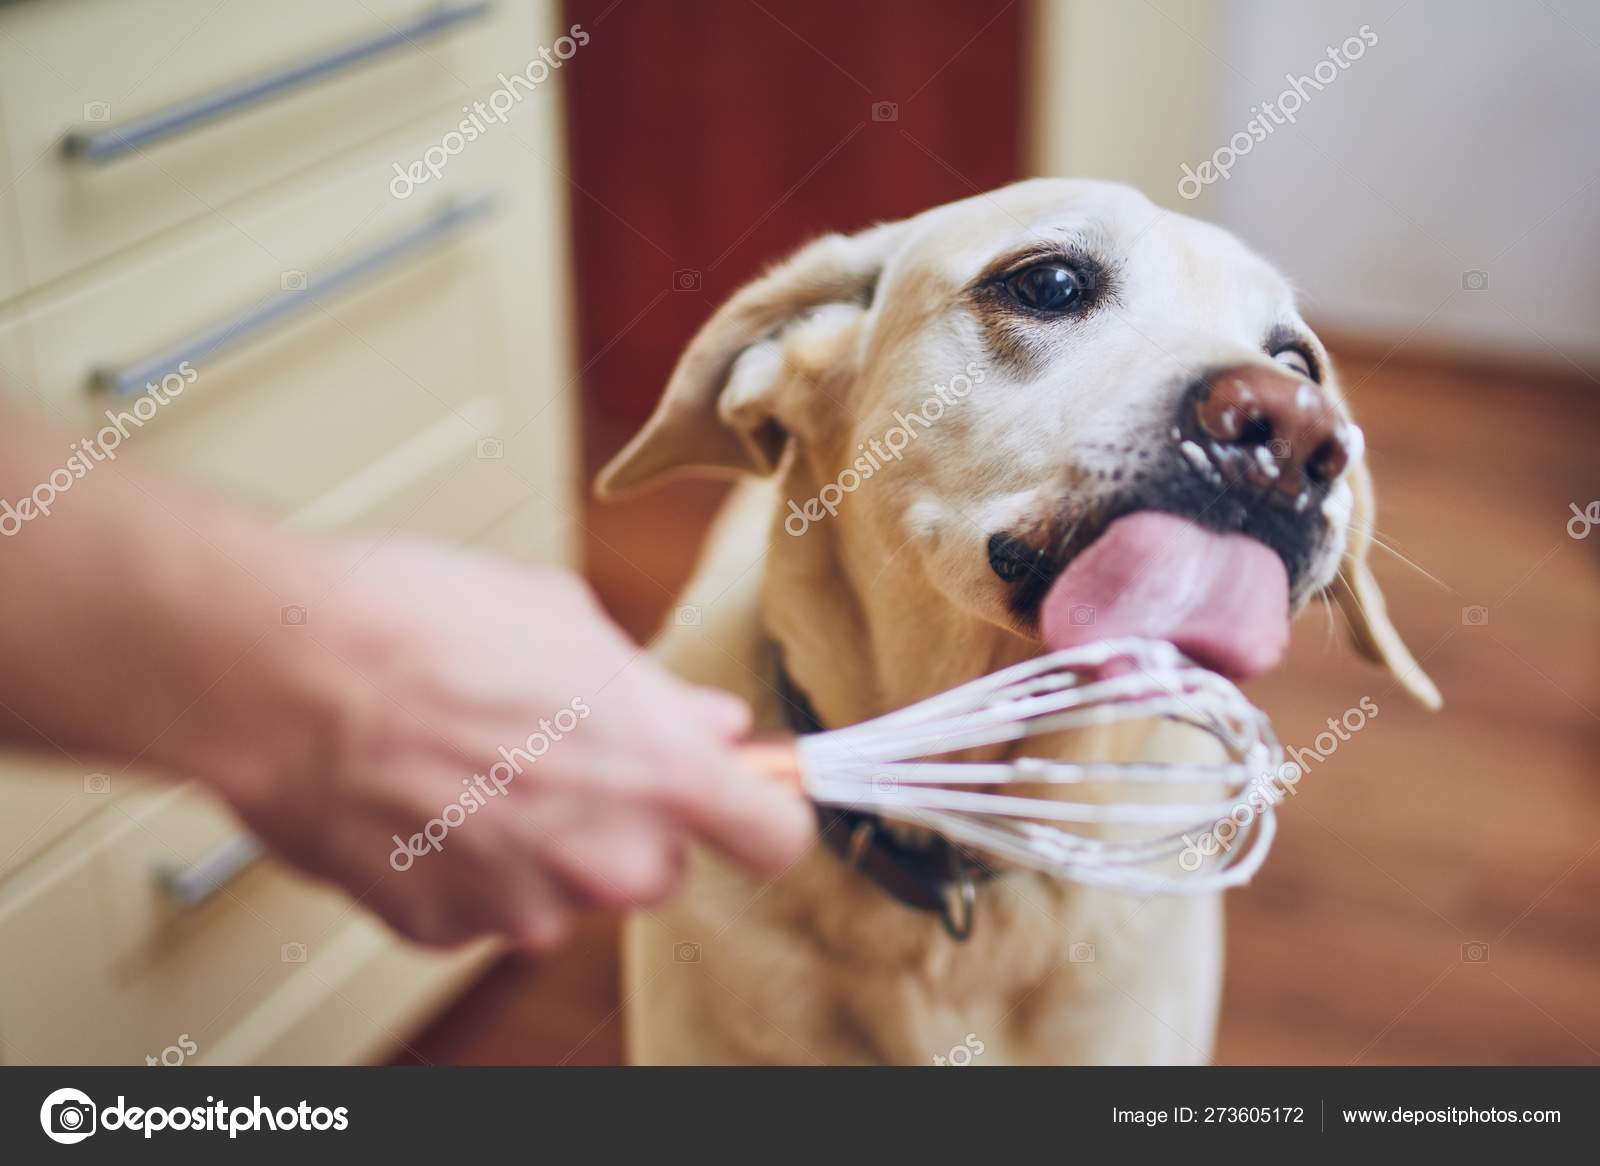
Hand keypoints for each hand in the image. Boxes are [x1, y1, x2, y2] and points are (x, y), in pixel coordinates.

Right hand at [182, 541, 814, 948]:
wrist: (285, 672)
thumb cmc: (423, 628)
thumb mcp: (570, 623)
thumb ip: (658, 693)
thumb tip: (707, 722)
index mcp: (661, 777)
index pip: (777, 837)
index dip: (759, 811)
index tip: (740, 796)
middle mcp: (606, 861)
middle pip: (659, 863)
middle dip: (626, 816)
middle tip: (561, 749)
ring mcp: (523, 908)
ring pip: (567, 886)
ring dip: (539, 840)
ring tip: (473, 762)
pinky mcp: (444, 930)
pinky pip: (485, 903)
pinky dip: (466, 864)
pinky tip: (425, 797)